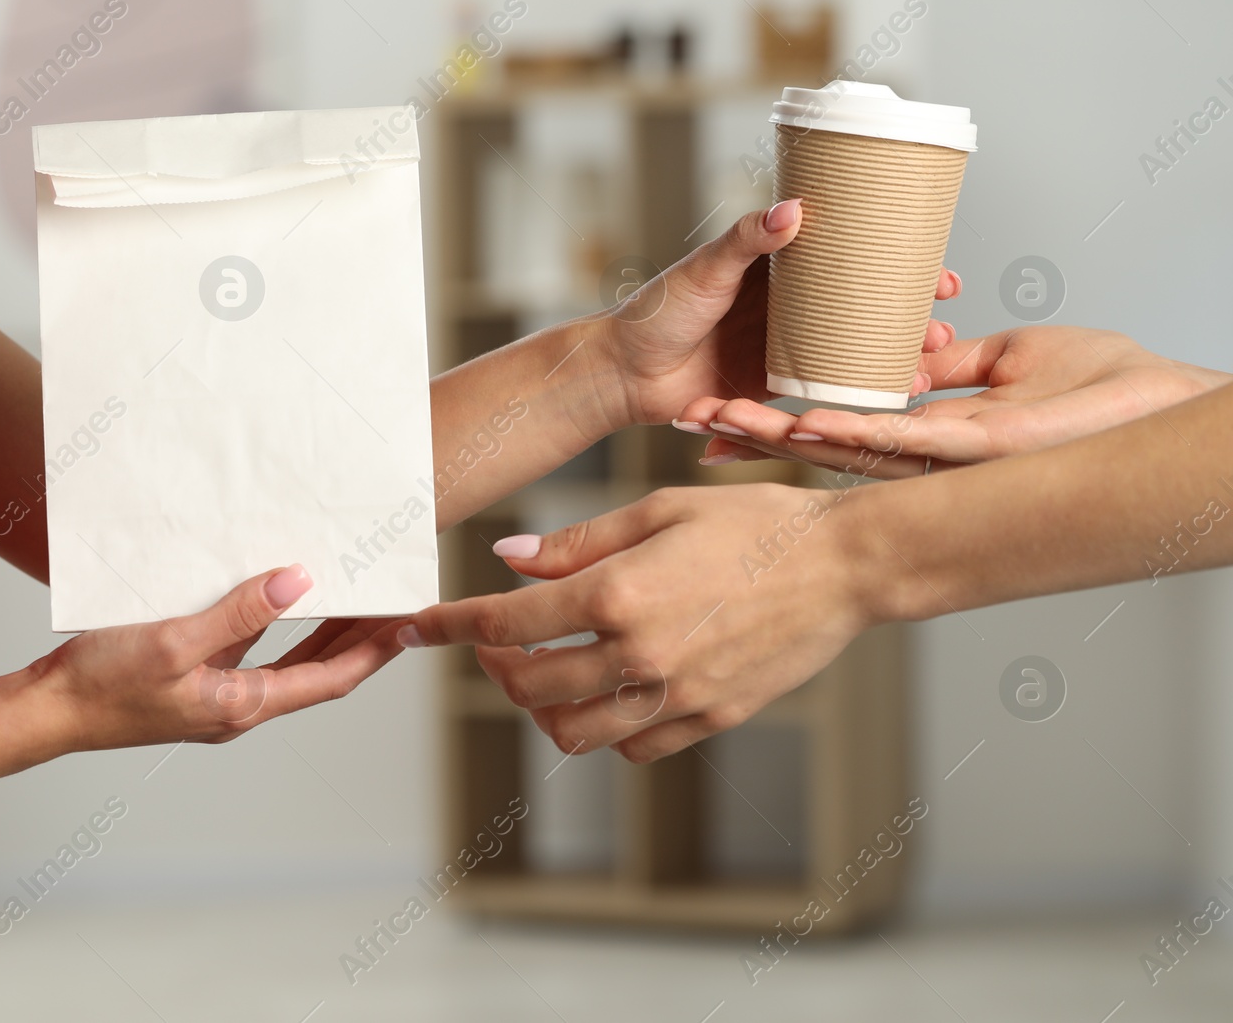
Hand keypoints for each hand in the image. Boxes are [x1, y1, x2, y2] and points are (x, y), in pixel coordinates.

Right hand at [36, 565, 402, 750]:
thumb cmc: (102, 686)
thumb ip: (239, 613)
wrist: (47, 710)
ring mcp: (215, 694)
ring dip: (321, 629)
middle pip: (317, 671)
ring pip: (286, 660)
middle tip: (392, 604)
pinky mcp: (192, 677)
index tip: (407, 624)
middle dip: (359, 639)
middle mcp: (238, 705)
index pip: (329, 678)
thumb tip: (298, 583)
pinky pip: (249, 649)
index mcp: (242, 705)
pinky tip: (274, 594)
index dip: (373, 651)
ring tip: (352, 594)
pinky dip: (273, 624)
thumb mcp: (175, 641)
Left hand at [398, 485, 867, 761]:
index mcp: (619, 593)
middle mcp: (640, 654)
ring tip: (547, 670)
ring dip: (542, 706)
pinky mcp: (709, 719)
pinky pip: (632, 746)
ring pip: (572, 732)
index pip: (504, 622)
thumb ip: (576, 544)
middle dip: (493, 664)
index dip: (447, 626)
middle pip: (528, 686)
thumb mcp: (657, 510)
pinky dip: (604, 725)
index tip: (413, 628)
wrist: (844, 566)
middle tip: (496, 639)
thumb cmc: (752, 522)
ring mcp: (676, 695)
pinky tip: (608, 688)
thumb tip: (508, 561)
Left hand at [597, 200, 961, 426]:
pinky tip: (893, 397)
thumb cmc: (654, 314)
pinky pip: (827, 390)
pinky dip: (861, 393)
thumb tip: (792, 209)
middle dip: (911, 314)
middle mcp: (793, 309)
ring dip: (896, 356)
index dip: (900, 263)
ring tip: (927, 362)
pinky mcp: (775, 388)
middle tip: (944, 318)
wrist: (623, 375)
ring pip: (856, 350)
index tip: (940, 270)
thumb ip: (744, 241)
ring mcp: (788, 349)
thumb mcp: (703, 270)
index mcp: (781, 270)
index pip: (853, 259)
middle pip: (867, 307)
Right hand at [680, 326, 1230, 478]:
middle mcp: (925, 454)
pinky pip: (898, 440)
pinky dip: (844, 432)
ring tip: (717, 423)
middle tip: (689, 422)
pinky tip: (798, 426)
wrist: (1165, 406)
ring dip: (778, 435)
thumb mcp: (1016, 355)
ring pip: (843, 447)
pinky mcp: (974, 449)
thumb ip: (958, 363)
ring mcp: (945, 457)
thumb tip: (917, 355)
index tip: (723, 410)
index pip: (834, 423)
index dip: (775, 420)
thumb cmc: (1110, 385)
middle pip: (819, 442)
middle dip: (751, 433)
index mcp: (928, 431)